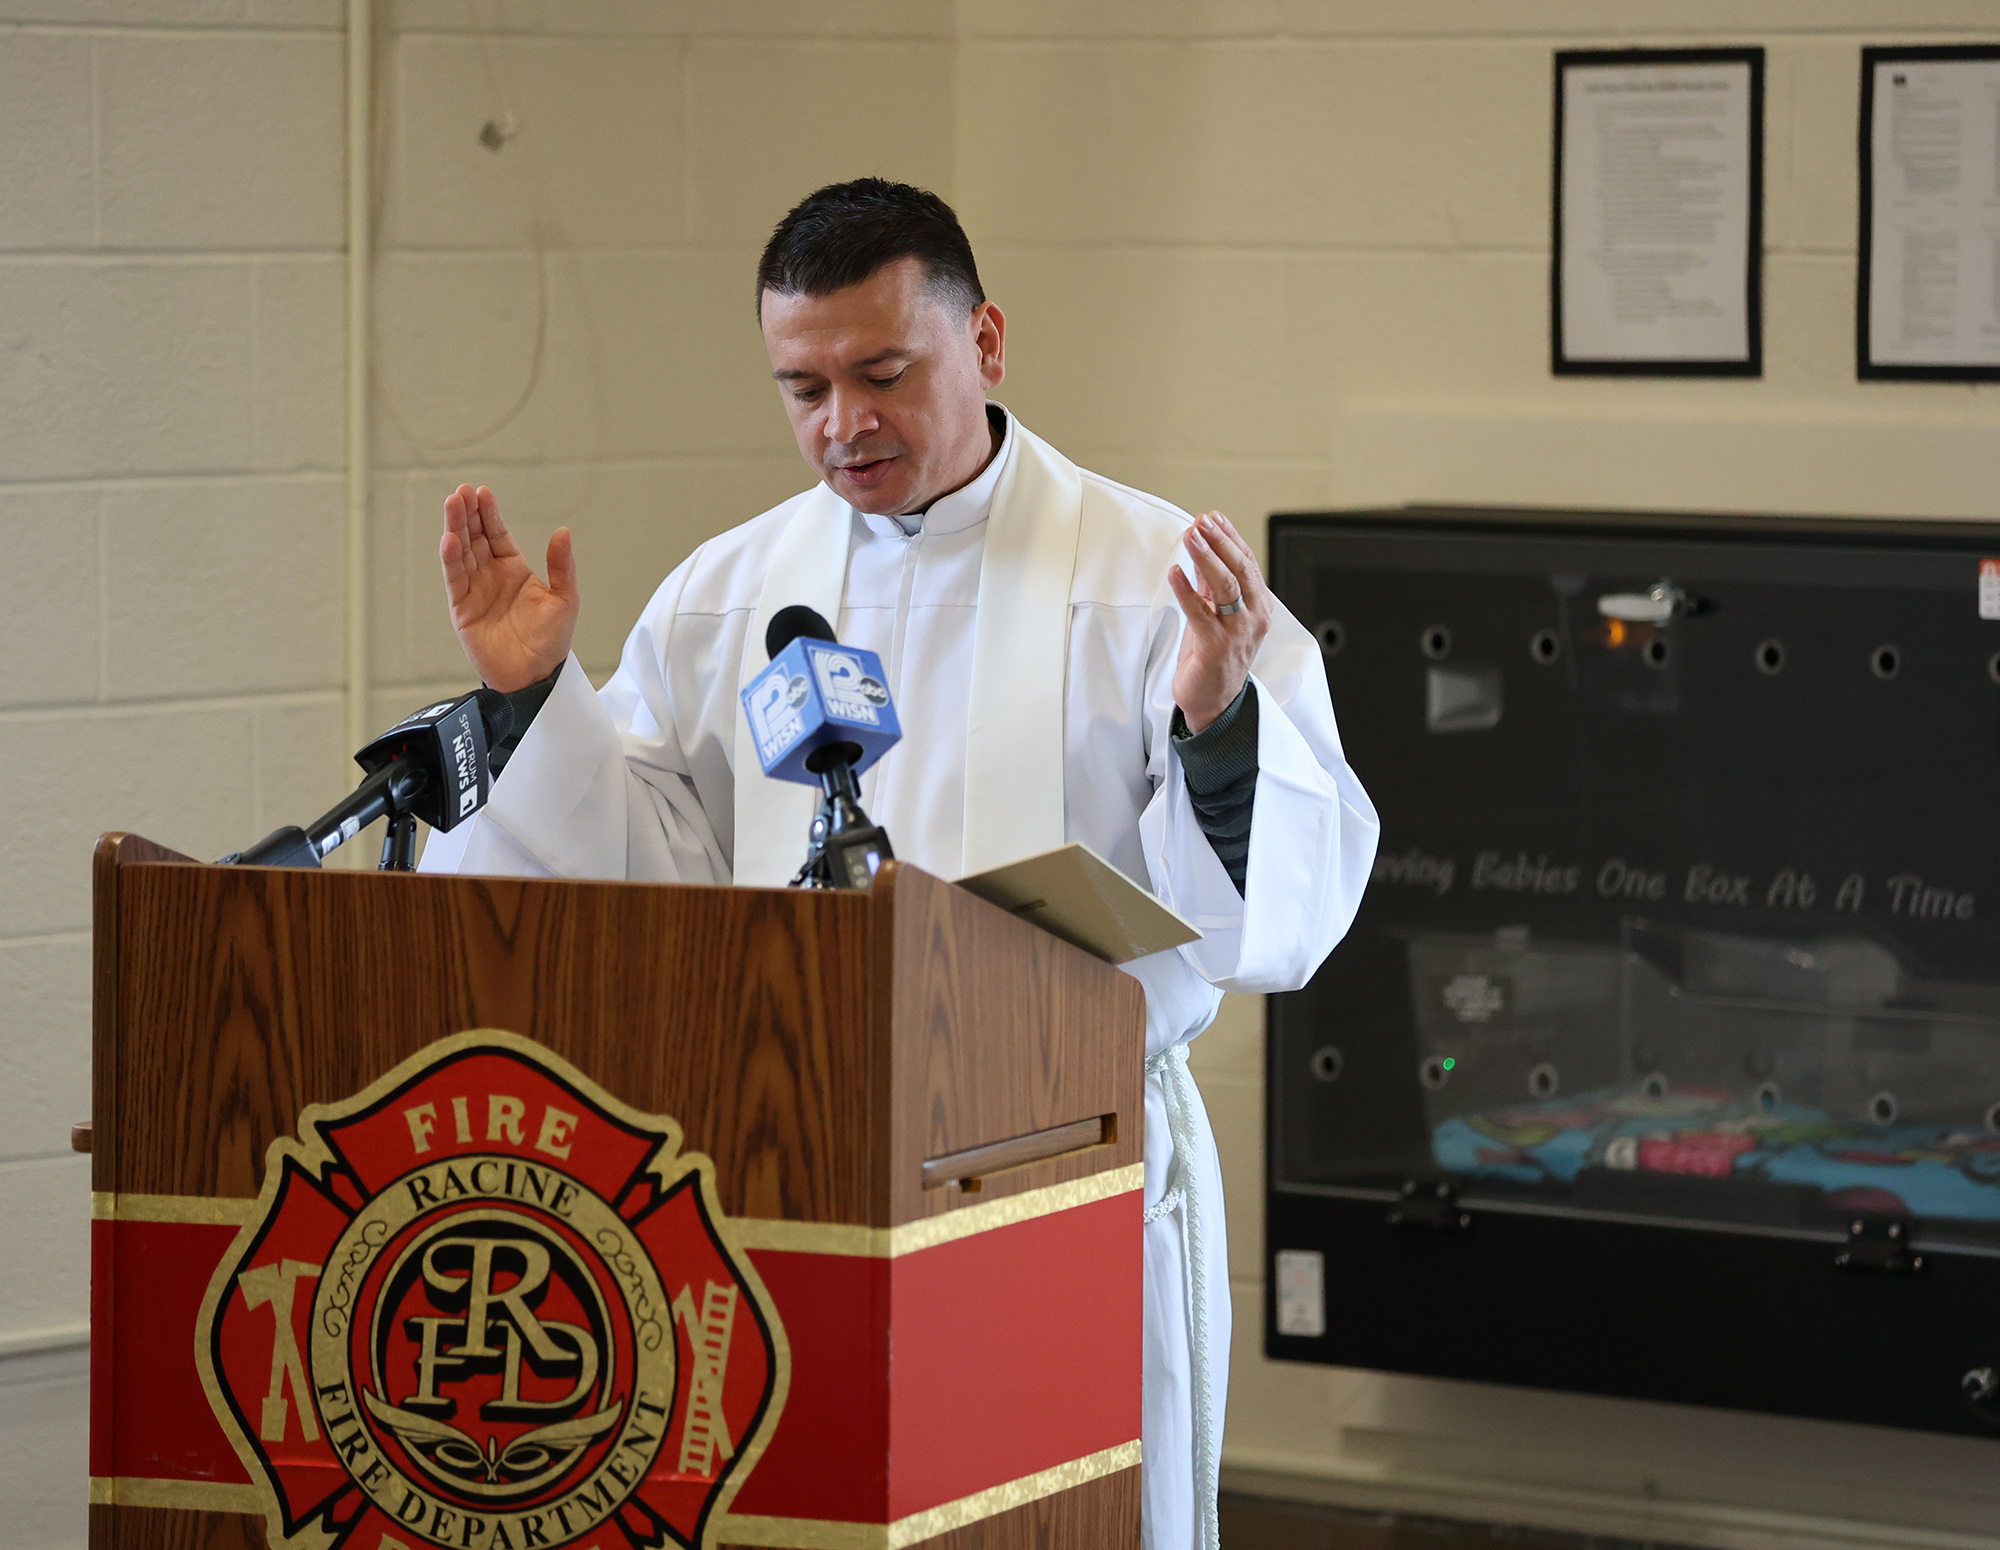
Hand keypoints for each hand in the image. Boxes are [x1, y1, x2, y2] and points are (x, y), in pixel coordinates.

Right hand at [439, 484, 578, 692]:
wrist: (535, 676)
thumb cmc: (552, 640)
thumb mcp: (565, 600)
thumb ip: (562, 566)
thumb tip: (563, 531)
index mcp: (514, 569)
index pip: (497, 534)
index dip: (489, 514)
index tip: (482, 491)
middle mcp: (491, 576)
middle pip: (475, 537)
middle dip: (468, 514)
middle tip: (462, 490)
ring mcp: (474, 590)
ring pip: (461, 553)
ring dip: (455, 528)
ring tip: (452, 504)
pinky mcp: (461, 609)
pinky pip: (454, 579)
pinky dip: (450, 559)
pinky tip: (449, 540)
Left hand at [1168, 510, 1272, 731]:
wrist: (1215, 701)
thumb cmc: (1216, 657)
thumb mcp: (1217, 613)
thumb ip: (1212, 585)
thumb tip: (1202, 551)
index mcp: (1258, 605)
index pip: (1246, 562)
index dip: (1229, 537)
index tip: (1212, 517)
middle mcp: (1253, 616)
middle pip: (1239, 570)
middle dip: (1219, 541)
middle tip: (1202, 521)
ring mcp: (1237, 632)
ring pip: (1225, 586)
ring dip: (1206, 558)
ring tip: (1191, 537)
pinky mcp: (1216, 646)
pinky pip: (1201, 613)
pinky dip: (1187, 590)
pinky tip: (1175, 573)